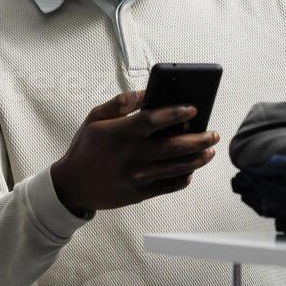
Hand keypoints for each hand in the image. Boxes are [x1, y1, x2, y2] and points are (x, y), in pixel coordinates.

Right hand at [50, 89, 218, 215]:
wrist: (72, 186)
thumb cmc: (86, 147)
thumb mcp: (94, 118)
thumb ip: (120, 103)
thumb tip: (146, 92)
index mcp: (119, 134)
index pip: (153, 120)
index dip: (175, 113)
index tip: (193, 109)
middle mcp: (130, 156)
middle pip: (173, 146)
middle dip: (199, 139)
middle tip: (213, 133)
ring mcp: (137, 177)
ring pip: (177, 167)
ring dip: (198, 158)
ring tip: (210, 150)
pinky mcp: (140, 193)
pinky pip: (170, 185)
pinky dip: (184, 176)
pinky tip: (192, 168)